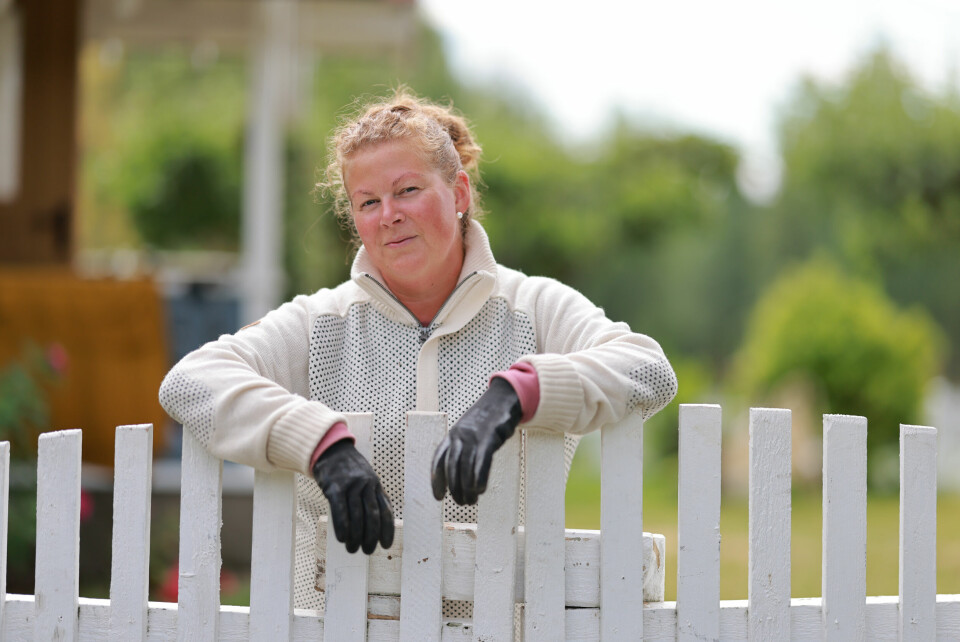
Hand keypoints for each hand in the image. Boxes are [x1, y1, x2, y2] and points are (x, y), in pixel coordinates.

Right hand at [312, 440, 393, 553]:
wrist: (332, 450)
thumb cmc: (350, 471)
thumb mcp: (367, 480)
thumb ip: (373, 498)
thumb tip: (379, 525)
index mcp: (376, 485)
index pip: (386, 511)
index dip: (387, 530)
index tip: (386, 545)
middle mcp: (366, 485)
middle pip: (372, 516)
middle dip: (371, 536)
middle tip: (368, 551)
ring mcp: (351, 485)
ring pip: (356, 515)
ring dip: (355, 536)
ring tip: (353, 549)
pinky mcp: (335, 487)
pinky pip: (340, 509)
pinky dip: (342, 526)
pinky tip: (342, 538)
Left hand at [431, 377, 522, 504]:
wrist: (503, 398)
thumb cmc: (486, 420)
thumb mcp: (468, 432)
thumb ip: (462, 449)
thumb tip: (458, 474)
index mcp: (452, 435)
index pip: (438, 459)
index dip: (436, 480)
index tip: (438, 497)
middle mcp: (459, 435)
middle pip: (451, 466)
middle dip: (454, 487)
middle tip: (460, 502)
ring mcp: (474, 436)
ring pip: (465, 466)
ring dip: (467, 487)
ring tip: (471, 500)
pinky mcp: (489, 437)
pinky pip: (482, 461)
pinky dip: (480, 477)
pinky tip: (481, 489)